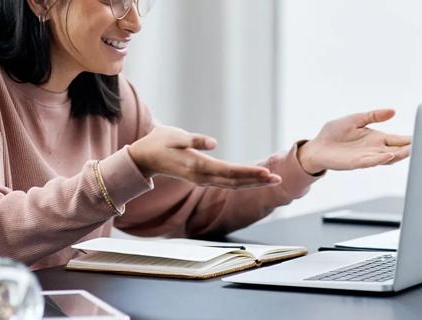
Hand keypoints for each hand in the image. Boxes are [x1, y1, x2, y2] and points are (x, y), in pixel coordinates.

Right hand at [128, 126, 281, 188]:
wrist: (143, 158)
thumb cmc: (158, 142)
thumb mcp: (173, 135)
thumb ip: (193, 140)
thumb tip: (213, 143)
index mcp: (197, 166)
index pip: (229, 171)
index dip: (248, 172)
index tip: (266, 172)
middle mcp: (201, 177)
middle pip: (234, 181)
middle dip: (257, 180)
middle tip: (278, 178)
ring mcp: (201, 180)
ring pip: (231, 184)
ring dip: (252, 182)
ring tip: (271, 179)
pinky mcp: (201, 178)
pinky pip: (225, 182)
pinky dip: (241, 182)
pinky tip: (253, 180)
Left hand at [297, 109, 410, 173]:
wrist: (317, 146)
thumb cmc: (334, 133)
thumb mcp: (355, 119)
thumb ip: (373, 116)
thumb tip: (393, 111)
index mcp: (376, 138)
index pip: (398, 139)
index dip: (410, 139)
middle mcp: (374, 149)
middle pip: (397, 149)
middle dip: (410, 148)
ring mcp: (366, 157)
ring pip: (388, 157)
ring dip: (399, 154)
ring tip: (410, 150)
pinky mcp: (356, 162)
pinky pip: (371, 161)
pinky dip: (381, 159)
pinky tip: (389, 155)